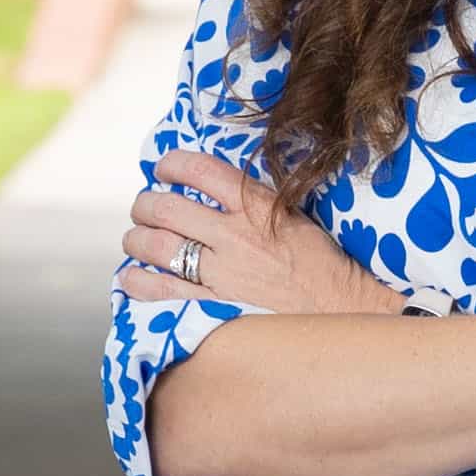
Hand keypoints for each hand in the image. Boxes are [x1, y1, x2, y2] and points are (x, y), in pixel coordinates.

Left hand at [117, 150, 411, 320]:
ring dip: (136, 239)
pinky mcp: (213, 306)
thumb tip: (212, 188)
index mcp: (256, 206)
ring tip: (138, 239)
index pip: (199, 170)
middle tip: (145, 208)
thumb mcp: (294, 215)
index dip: (170, 164)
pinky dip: (136, 280)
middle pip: (164, 208)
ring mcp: (220, 273)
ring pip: (154, 246)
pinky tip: (134, 276)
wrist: (342, 312)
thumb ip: (253, 201)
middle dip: (145, 204)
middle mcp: (233, 236)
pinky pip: (157, 290)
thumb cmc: (322, 264)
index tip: (164, 169)